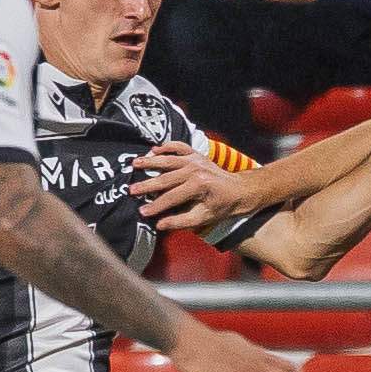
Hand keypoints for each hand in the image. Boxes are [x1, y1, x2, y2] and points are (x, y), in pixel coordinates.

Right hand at [130, 141, 258, 231]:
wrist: (239, 190)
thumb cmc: (222, 206)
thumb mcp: (203, 218)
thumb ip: (181, 221)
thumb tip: (160, 225)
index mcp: (198, 186)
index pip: (171, 197)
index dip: (156, 206)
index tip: (142, 212)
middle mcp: (196, 170)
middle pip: (166, 178)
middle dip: (147, 185)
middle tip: (131, 190)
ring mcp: (196, 159)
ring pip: (169, 159)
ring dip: (151, 161)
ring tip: (134, 164)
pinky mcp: (196, 154)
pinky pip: (179, 146)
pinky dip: (166, 146)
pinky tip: (153, 150)